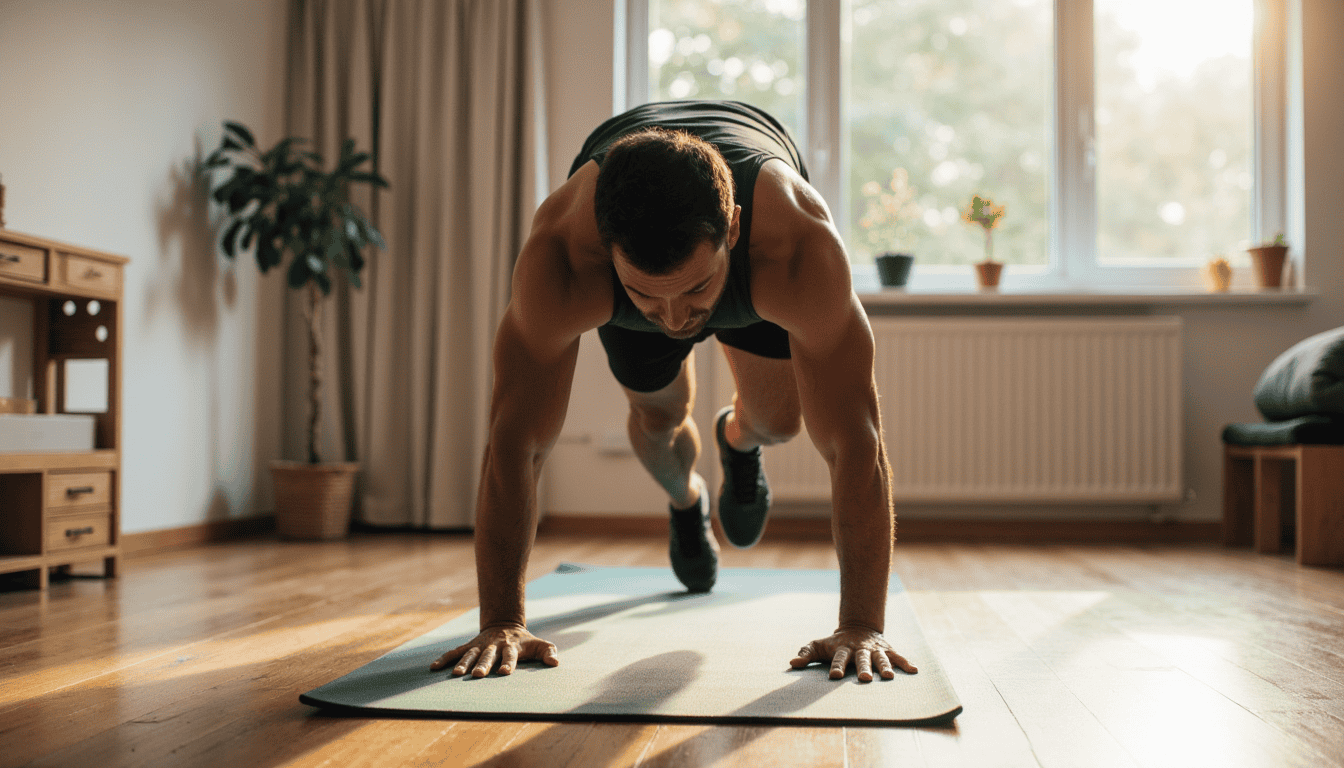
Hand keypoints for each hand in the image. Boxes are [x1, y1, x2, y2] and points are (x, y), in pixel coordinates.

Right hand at [429, 623, 559, 676]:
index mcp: (511, 647)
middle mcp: (494, 646)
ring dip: (463, 664)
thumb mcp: (539, 644)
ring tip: (455, 675)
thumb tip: (555, 663)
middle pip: (488, 656)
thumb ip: (548, 651)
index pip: (510, 656)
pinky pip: (455, 652)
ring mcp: (480, 645)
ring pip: (470, 654)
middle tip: (478, 675)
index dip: (508, 663)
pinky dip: (444, 658)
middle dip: (482, 665)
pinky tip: (434, 667)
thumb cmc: (525, 641)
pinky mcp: (469, 646)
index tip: (504, 673)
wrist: (506, 624)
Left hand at [789, 625, 917, 680]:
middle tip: (865, 678)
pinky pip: (898, 656)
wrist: (857, 627)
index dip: (836, 666)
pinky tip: (914, 670)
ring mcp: (874, 649)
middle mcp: (860, 650)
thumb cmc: (834, 643)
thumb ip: (806, 653)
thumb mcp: (819, 645)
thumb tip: (792, 663)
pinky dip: (906, 663)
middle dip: (864, 668)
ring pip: (881, 658)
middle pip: (862, 659)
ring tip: (890, 677)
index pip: (838, 658)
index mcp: (842, 649)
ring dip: (885, 666)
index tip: (834, 676)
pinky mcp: (887, 649)